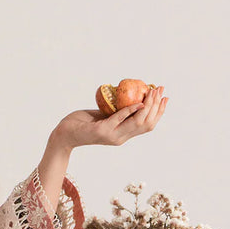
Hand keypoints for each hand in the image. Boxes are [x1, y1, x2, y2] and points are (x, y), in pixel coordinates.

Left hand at [53, 86, 167, 150]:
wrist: (64, 134)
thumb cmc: (83, 123)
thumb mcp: (104, 116)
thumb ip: (117, 112)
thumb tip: (130, 97)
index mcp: (123, 135)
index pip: (147, 126)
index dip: (159, 112)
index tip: (165, 98)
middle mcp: (120, 138)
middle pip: (146, 123)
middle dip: (157, 106)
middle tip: (161, 90)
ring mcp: (112, 136)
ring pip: (137, 121)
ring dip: (148, 105)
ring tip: (152, 92)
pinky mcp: (102, 131)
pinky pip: (120, 118)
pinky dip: (131, 109)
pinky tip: (138, 101)